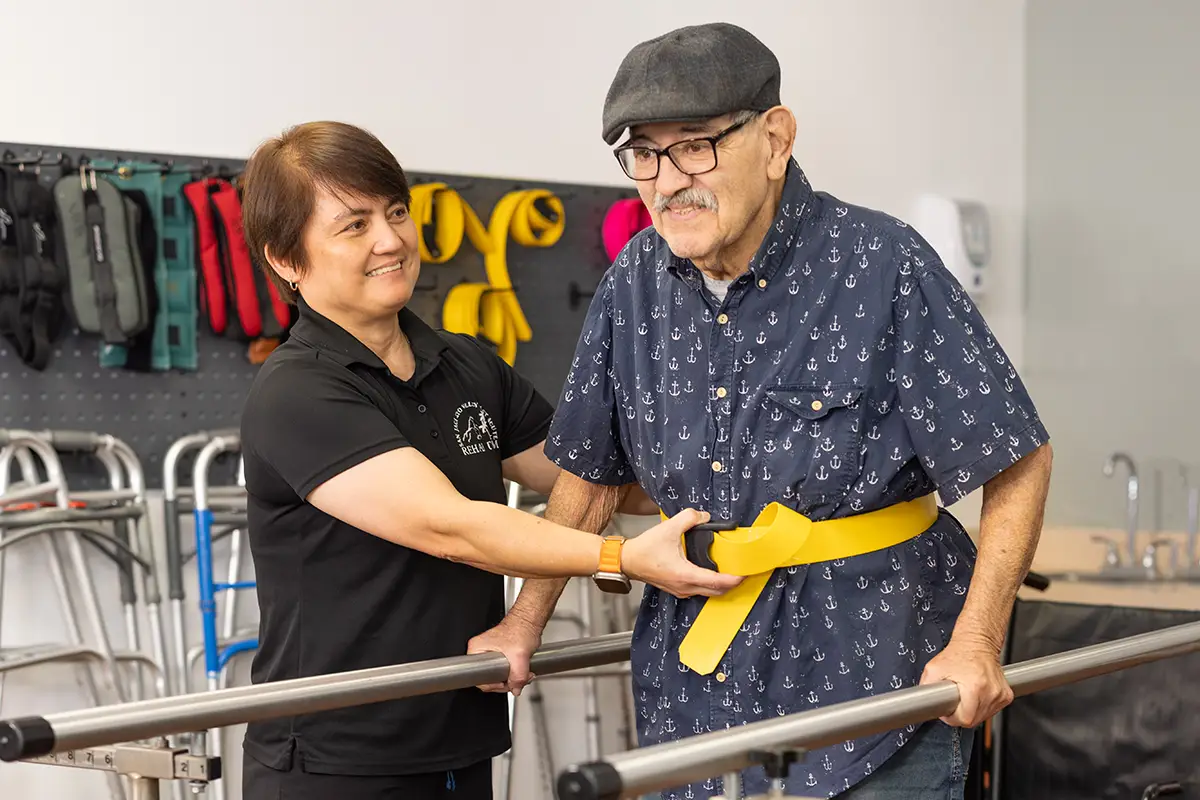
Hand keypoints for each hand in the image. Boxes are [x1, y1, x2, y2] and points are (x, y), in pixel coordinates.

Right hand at [465, 615, 542, 696]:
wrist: (530, 621)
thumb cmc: (521, 629)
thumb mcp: (519, 655)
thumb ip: (518, 676)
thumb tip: (515, 688)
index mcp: (477, 649)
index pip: (479, 678)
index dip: (494, 684)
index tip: (505, 683)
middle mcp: (481, 652)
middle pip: (489, 679)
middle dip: (507, 682)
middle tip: (518, 679)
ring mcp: (490, 654)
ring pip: (498, 676)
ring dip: (513, 679)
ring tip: (524, 673)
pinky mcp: (500, 656)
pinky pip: (504, 672)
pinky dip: (515, 674)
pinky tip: (523, 670)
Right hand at [622, 509, 743, 598]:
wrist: (627, 561)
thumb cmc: (645, 550)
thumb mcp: (669, 527)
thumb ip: (689, 518)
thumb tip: (704, 516)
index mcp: (686, 574)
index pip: (718, 582)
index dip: (734, 578)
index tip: (745, 573)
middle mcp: (685, 586)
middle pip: (717, 591)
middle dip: (732, 583)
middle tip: (742, 571)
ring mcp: (681, 590)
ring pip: (708, 593)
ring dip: (721, 585)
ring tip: (730, 572)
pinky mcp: (677, 589)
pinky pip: (699, 590)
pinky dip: (710, 585)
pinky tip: (712, 573)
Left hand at [919, 638, 1012, 726]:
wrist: (977, 642)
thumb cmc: (958, 654)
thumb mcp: (933, 669)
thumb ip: (926, 688)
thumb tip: (922, 702)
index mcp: (975, 687)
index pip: (965, 719)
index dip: (952, 717)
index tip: (947, 709)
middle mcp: (991, 692)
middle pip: (974, 720)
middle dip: (961, 713)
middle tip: (955, 699)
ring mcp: (1000, 694)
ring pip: (983, 717)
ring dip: (972, 710)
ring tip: (966, 694)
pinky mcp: (1006, 696)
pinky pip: (992, 710)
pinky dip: (982, 706)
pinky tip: (976, 694)